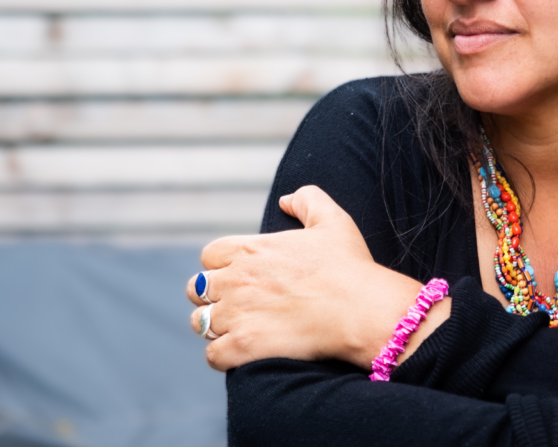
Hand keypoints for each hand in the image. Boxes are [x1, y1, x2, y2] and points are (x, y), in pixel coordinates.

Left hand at [185, 185, 426, 370]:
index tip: (239, 277)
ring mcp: (236, 314)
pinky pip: (213, 355)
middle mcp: (235, 279)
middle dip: (212, 297)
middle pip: (196, 289)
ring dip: (216, 328)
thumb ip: (307, 200)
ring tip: (239, 331)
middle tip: (236, 306)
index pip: (209, 256)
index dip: (220, 267)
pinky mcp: (244, 346)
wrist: (361, 309)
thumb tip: (285, 200)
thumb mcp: (332, 220)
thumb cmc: (349, 267)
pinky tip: (242, 355)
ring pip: (200, 323)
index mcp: (249, 250)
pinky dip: (223, 356)